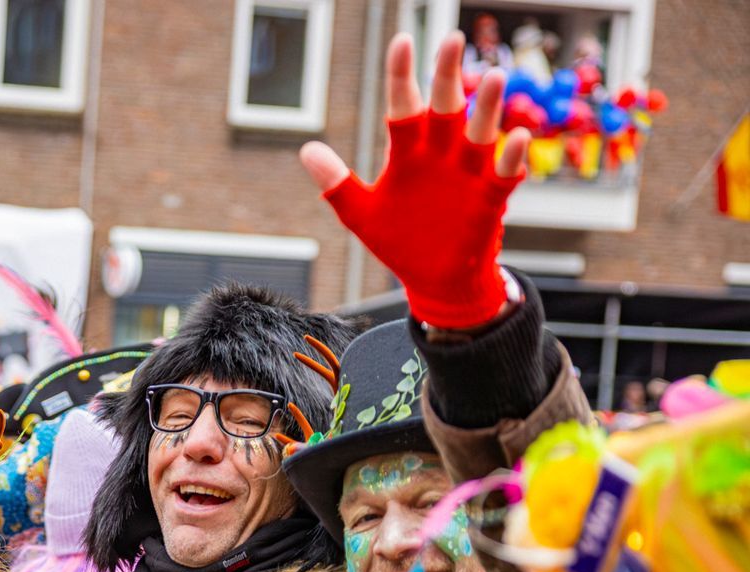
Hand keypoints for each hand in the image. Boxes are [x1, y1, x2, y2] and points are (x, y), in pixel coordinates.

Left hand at [298, 32, 528, 330]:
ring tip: (494, 77)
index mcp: (409, 153)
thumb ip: (336, 182)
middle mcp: (442, 154)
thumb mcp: (361, 213)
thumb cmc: (399, 241)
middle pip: (447, 107)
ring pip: (481, 132)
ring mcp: (468, 174)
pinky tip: (517, 138)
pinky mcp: (490, 200)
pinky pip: (505, 174)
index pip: (404, 105)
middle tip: (452, 40)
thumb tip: (306, 149)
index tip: (401, 42)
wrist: (433, 280)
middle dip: (448, 75)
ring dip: (489, 107)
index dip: (402, 76)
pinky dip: (511, 157)